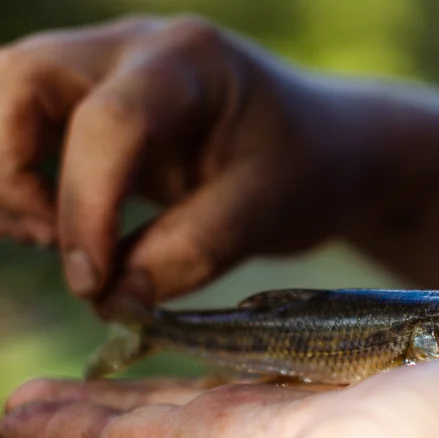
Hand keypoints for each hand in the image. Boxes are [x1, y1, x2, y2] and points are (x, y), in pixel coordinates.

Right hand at [0, 16, 354, 304]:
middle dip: (17, 175)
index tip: (94, 281)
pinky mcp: (96, 111)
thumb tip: (114, 296)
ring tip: (61, 242)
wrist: (318, 152)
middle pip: (19, 83)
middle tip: (64, 249)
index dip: (84, 205)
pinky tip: (61, 230)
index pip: (109, 123)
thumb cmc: (305, 172)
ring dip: (11, 179)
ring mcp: (107, 75)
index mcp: (189, 64)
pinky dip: (23, 184)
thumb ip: (194, 250)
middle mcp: (134, 52)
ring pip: (7, 101)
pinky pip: (25, 132)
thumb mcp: (269, 211)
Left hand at [3, 350, 438, 437]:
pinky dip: (225, 355)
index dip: (61, 432)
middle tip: (31, 392)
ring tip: (109, 362)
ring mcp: (306, 407)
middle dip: (88, 409)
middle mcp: (264, 434)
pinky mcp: (347, 380)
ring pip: (203, 390)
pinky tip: (219, 347)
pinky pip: (265, 363)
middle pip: (152, 422)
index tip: (8, 410)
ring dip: (150, 382)